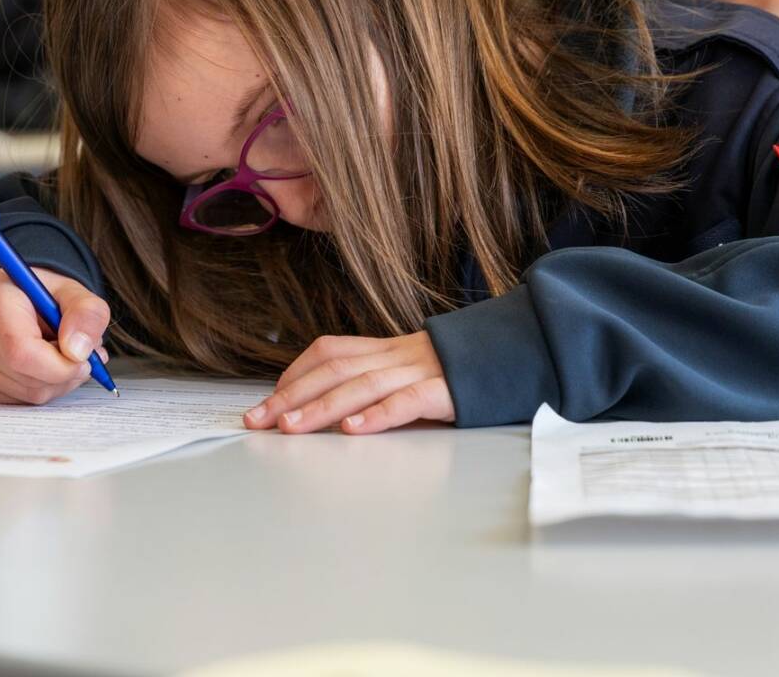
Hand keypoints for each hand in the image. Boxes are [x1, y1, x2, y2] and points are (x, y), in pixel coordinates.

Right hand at [0, 266, 111, 404]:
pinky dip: (39, 388)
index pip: (23, 352)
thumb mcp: (68, 289)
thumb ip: (87, 313)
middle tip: (78, 354)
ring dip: (55, 382)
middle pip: (29, 379)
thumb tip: (81, 352)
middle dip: (65, 373)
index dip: (61, 365)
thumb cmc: (32, 293)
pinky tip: (38, 365)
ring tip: (56, 353)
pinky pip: (18, 401)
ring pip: (28, 395)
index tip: (84, 358)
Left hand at [245, 330, 455, 435]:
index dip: (296, 373)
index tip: (269, 400)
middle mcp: (398, 355)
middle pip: (334, 369)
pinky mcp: (447, 391)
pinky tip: (354, 431)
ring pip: (363, 384)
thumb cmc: (462, 373)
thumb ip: (378, 383)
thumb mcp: (412, 371)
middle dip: (292, 395)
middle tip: (259, 419)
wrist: (519, 355)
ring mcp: (422, 370)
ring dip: (322, 407)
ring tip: (291, 427)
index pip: (330, 351)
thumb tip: (332, 411)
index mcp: (387, 349)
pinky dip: (378, 415)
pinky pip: (408, 400)